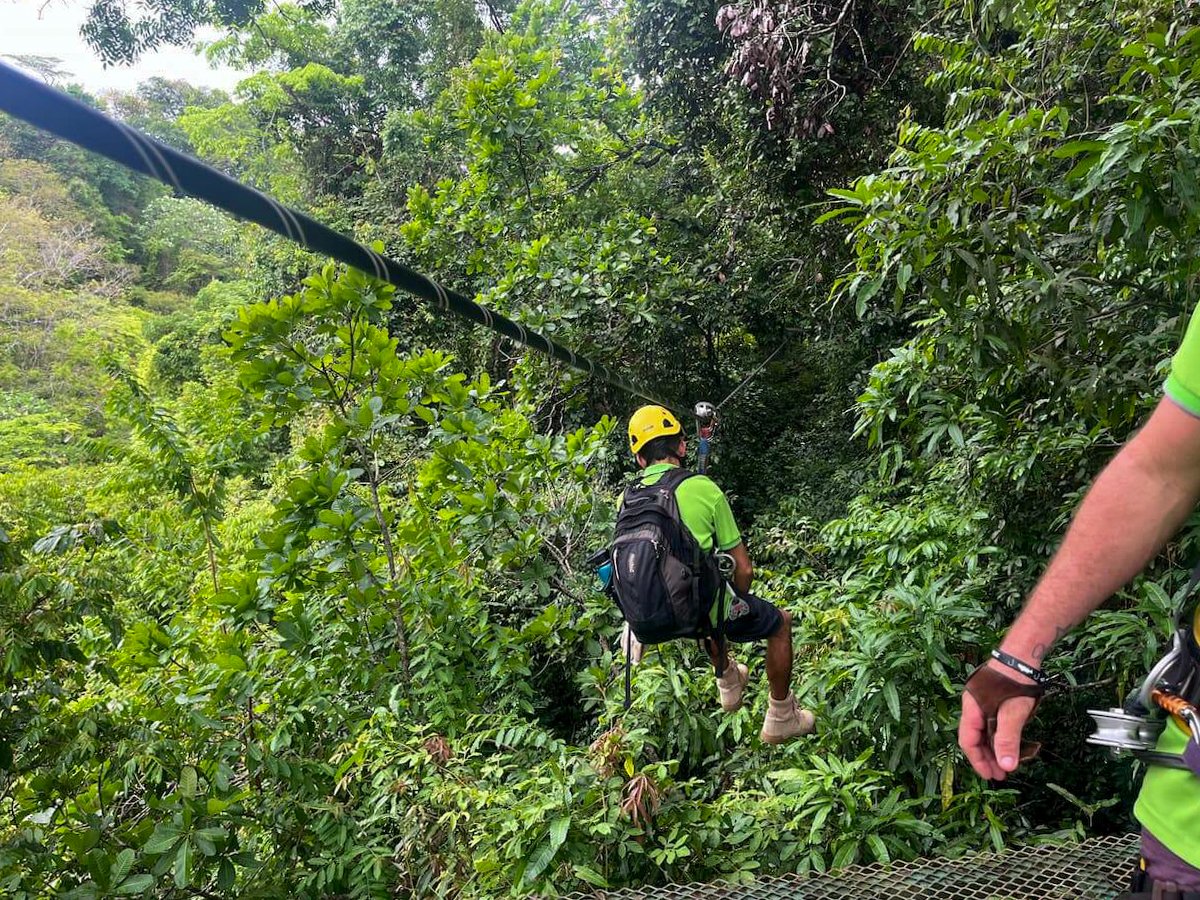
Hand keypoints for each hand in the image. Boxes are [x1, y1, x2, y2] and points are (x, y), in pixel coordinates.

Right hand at [958, 662, 1041, 780]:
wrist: (1022, 656)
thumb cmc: (1015, 682)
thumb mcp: (1013, 713)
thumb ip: (1007, 739)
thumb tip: (1007, 767)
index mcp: (971, 709)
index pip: (968, 741)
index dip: (978, 761)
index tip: (991, 776)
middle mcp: (973, 707)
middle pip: (975, 738)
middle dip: (987, 758)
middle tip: (1002, 774)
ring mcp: (983, 703)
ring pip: (984, 732)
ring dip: (994, 749)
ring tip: (1008, 763)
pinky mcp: (993, 700)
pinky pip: (992, 724)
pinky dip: (999, 737)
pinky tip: (1010, 744)